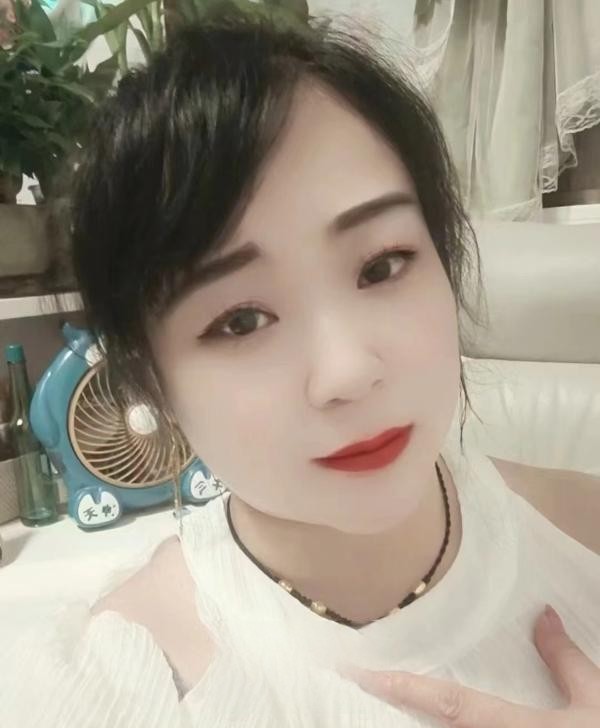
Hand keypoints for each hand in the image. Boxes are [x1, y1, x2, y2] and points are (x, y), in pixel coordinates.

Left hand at [340, 605, 599, 726]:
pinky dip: (444, 723)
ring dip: (417, 719)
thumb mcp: (597, 704)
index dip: (401, 687)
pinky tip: (433, 712)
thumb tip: (542, 615)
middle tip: (357, 680)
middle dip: (394, 709)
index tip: (356, 672)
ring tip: (384, 694)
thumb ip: (566, 661)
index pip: (447, 705)